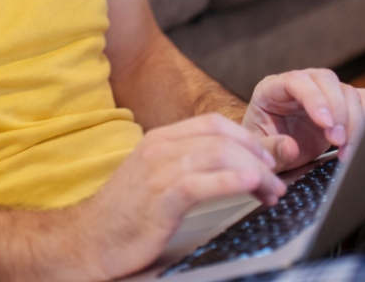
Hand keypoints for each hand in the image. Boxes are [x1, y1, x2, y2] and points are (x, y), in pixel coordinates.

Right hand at [73, 114, 286, 280]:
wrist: (88, 240)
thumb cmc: (126, 215)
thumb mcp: (159, 181)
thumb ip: (193, 168)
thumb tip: (234, 166)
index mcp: (160, 139)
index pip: (214, 123)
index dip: (248, 137)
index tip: (268, 159)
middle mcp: (159, 148)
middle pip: (221, 136)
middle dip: (258, 155)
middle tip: (276, 179)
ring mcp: (157, 171)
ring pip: (218, 154)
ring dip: (255, 171)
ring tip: (272, 191)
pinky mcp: (159, 198)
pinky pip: (200, 181)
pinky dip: (230, 180)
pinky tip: (250, 184)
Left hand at [241, 69, 364, 171]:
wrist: (272, 155)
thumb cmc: (261, 148)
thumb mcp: (257, 151)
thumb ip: (269, 149)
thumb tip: (291, 147)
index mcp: (272, 88)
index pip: (297, 81)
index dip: (314, 99)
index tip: (326, 123)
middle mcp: (299, 85)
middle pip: (326, 80)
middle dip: (337, 110)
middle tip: (337, 140)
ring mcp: (322, 94)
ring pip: (347, 91)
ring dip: (353, 120)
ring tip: (345, 148)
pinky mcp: (340, 106)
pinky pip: (362, 101)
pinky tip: (355, 143)